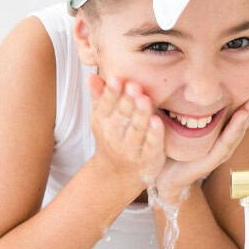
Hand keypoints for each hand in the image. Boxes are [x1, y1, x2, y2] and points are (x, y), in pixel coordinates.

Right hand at [87, 74, 165, 190]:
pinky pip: (151, 145)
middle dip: (127, 101)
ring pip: (136, 129)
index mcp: (102, 122)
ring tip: (145, 99)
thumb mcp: (102, 117)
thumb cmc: (113, 136)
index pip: (106, 105)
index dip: (111, 92)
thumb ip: (99, 96)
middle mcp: (114, 136)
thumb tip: (91, 76)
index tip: (116, 78)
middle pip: (121, 116)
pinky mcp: (148, 158)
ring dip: (140, 115)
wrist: (119, 173)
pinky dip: (154, 134)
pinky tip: (157, 121)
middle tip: (134, 85)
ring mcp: (131, 149)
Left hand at [151, 76, 248, 205]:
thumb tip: (188, 78)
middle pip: (246, 115)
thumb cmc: (174, 147)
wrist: (164, 177)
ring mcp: (221, 150)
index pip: (241, 108)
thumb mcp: (182, 121)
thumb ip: (188, 104)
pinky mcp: (213, 159)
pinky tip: (242, 114)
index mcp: (221, 129)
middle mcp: (225, 139)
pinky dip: (235, 127)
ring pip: (240, 127)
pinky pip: (226, 141)